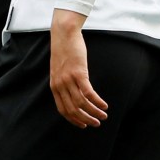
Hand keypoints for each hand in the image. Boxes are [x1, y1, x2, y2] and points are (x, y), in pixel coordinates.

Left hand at [50, 9, 107, 127]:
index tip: (83, 125)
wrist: (64, 34)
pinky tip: (104, 105)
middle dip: (86, 119)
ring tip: (103, 116)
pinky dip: (97, 102)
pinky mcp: (78, 73)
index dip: (74, 120)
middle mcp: (60, 85)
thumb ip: (64, 82)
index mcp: (54, 86)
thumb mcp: (59, 69)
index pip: (63, 110)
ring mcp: (68, 79)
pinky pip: (88, 93)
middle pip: (73, 110)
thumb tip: (73, 93)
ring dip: (94, 112)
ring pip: (81, 103)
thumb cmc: (64, 50)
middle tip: (96, 123)